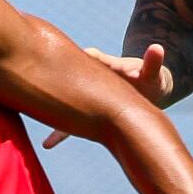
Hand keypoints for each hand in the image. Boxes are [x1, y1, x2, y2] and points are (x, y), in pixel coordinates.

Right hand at [42, 43, 172, 147]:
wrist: (144, 95)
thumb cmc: (148, 81)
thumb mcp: (152, 74)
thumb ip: (153, 63)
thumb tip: (158, 48)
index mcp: (103, 65)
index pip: (90, 58)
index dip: (82, 59)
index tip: (71, 59)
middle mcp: (88, 78)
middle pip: (67, 77)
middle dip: (54, 80)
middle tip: (36, 82)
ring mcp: (83, 96)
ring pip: (63, 102)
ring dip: (50, 108)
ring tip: (35, 114)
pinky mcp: (83, 114)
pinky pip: (68, 123)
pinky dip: (59, 133)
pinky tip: (47, 145)